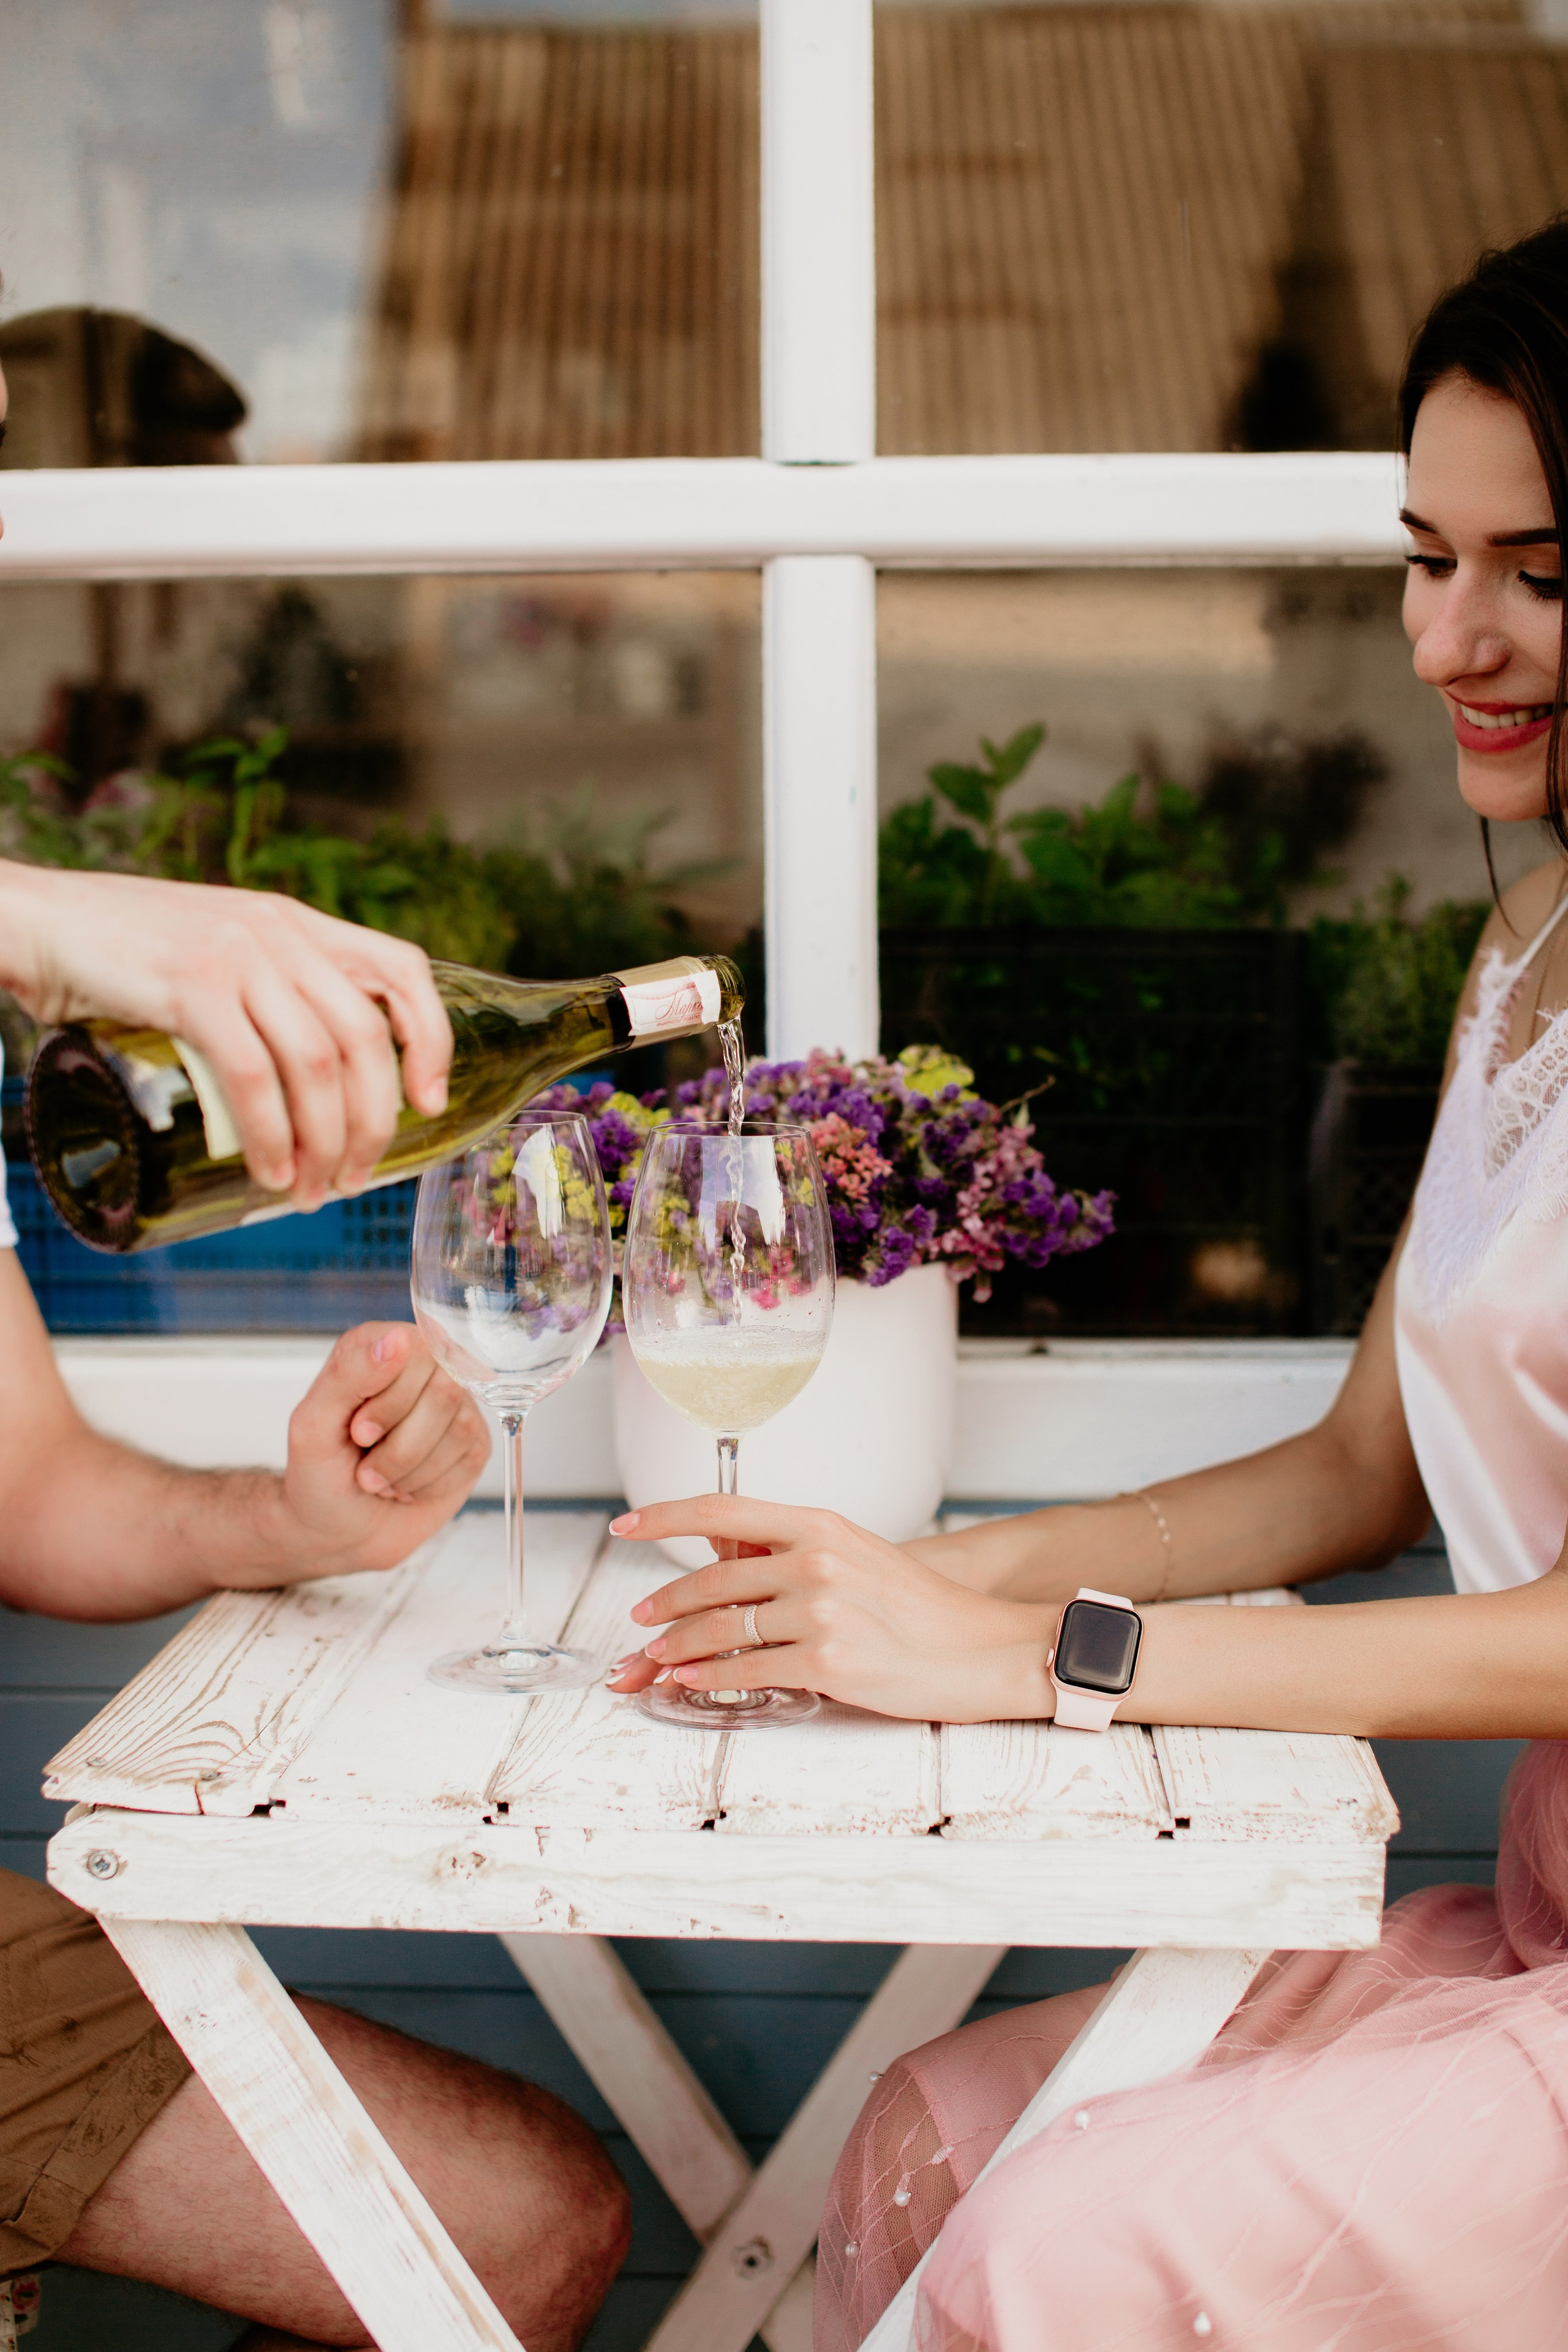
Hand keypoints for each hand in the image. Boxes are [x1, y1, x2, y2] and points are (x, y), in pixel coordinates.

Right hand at [0, 864, 452, 1207]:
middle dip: (371, 1124)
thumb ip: (262, 993)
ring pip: (317, 1065)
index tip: (429, 1102)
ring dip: (323, 1143)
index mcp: (294, 923)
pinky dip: (269, 1135)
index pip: (400, 969)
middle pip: (365, 1038)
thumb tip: (303, 1084)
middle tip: (351, 1179)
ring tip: (308, 1191)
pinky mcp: (190, 985)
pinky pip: (253, 1075)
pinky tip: (268, 1172)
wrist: (31, 920)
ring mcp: (236, 955)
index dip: (430, 1039)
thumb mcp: (213, 954)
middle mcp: (278, 932)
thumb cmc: (115, 953)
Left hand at [265, 1323, 490, 1579]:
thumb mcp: (312, 1426)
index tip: (358, 1434)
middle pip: (446, 1391)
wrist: (335, 1533)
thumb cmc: (318, 1477)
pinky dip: (429, 1485)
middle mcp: (423, 1369)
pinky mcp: (472, 1444)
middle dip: (399, 1445)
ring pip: (461, 1428)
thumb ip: (348, 1375)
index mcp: (379, 1347)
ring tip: (382, 1477)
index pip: (418, 1353)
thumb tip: (397, 1339)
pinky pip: (470, 1459)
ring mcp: (454, 1406)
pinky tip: (407, 1485)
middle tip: (366, 1463)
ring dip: (409, 1470)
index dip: (390, 1403)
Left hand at [605, 1496, 1058, 1721]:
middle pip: (714, 1579)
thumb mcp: (855, 1555)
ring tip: (657, 1657)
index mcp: (820, 1526)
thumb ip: (792, 1551)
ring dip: (677, 1647)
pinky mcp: (827, 1661)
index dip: (664, 1517)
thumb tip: (726, 1551)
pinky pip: (746, 1670)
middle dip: (667, 1604)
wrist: (978, 1648)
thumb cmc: (918, 1606)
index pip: (723, 1510)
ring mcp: (821, 1611)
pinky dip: (708, 1678)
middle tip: (642, 1617)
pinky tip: (690, 1682)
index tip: (625, 1526)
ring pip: (722, 1627)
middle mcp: (816, 1561)